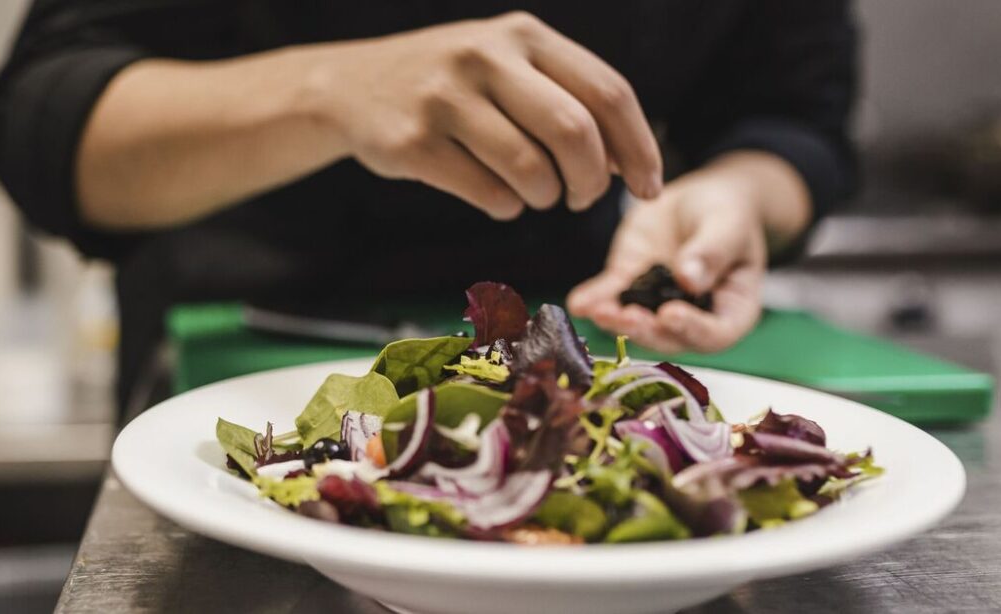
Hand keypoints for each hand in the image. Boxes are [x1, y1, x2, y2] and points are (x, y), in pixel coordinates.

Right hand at [308, 11, 662, 218]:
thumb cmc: (451, 85)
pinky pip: (488, 195)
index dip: (639, 147)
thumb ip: (567, 98)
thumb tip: (629, 162)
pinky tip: (498, 198)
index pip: (608, 92)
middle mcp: (486, 57)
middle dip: (593, 182)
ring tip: (535, 195)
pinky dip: (506, 208)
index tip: (650, 186)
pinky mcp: (413, 142)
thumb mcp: (507, 64)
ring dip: (546, 199)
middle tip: (584, 199)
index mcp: (523, 35)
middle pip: (576, 133)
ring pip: (531, 171)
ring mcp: (445, 98)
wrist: (350, 88)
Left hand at [567, 162, 770, 352]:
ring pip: (637, 321)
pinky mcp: (630, 284)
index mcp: (731, 310)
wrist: (699, 199)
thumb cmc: (728, 213)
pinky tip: (578, 303)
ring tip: (596, 310)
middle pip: (669, 336)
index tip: (670, 314)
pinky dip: (594, 300)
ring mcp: (658, 304)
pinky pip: (611, 296)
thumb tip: (688, 279)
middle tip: (624, 316)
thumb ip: (712, 251)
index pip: (715, 333)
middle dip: (644, 329)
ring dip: (615, 320)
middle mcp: (693, 317)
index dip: (692, 329)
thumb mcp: (729, 225)